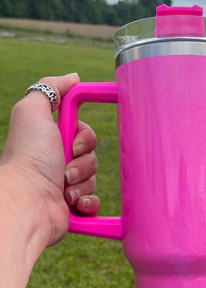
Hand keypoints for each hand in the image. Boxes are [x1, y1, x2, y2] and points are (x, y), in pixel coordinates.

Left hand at [0, 74, 99, 251]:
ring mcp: (65, 186)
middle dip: (84, 161)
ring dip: (82, 182)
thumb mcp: (33, 111)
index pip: (83, 133)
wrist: (28, 202)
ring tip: (64, 188)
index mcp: (49, 142)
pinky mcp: (73, 208)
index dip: (84, 136)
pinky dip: (88, 203)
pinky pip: (95, 202)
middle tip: (65, 165)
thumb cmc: (29, 156)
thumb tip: (73, 79)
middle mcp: (55, 163)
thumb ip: (50, 88)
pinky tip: (75, 204)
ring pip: (93, 178)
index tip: (73, 141)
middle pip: (91, 155)